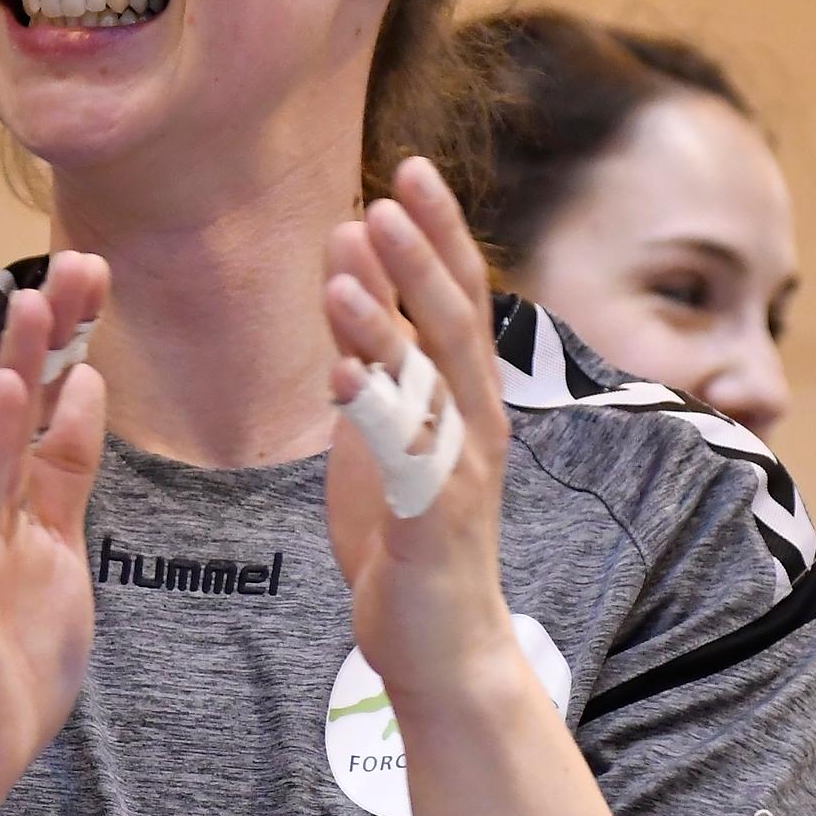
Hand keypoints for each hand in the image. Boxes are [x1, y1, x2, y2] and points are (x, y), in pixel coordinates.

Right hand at [0, 254, 109, 815]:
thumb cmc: (7, 660)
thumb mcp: (60, 551)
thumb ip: (65, 475)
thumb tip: (83, 388)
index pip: (36, 399)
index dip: (64, 336)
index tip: (94, 272)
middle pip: (9, 400)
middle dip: (45, 329)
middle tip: (79, 260)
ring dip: (11, 366)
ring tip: (35, 302)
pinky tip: (4, 397)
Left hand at [323, 157, 525, 720]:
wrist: (440, 646)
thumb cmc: (408, 535)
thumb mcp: (386, 429)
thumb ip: (373, 356)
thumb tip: (351, 274)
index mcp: (467, 397)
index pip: (459, 297)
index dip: (440, 232)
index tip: (409, 169)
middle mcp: (476, 423)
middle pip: (455, 321)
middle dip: (423, 252)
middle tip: (389, 189)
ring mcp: (459, 469)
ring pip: (429, 379)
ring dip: (387, 317)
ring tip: (344, 261)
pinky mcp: (433, 518)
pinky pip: (402, 455)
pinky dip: (374, 410)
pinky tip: (338, 373)